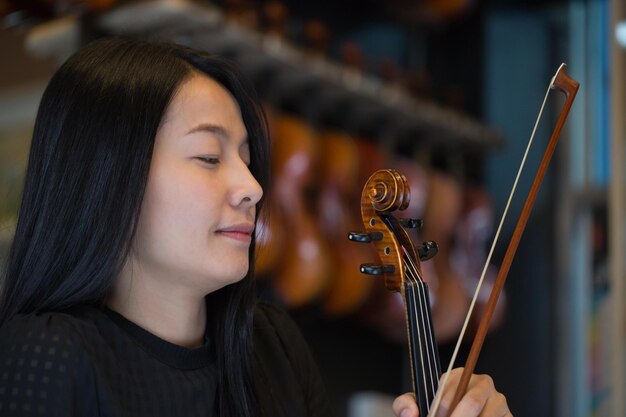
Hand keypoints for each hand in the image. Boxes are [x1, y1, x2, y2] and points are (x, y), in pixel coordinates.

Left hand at [392, 368, 510, 416]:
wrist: (452, 414)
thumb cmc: (436, 412)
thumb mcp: (418, 407)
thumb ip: (404, 405)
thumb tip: (411, 413)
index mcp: (459, 376)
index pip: (449, 393)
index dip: (439, 411)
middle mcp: (483, 384)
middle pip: (471, 403)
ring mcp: (499, 401)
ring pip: (486, 415)